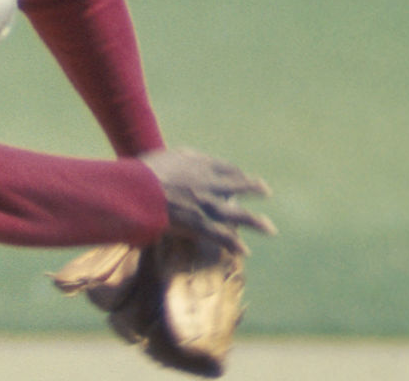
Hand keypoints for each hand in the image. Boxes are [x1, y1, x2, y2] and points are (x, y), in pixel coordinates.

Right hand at [139, 147, 276, 254]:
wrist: (138, 189)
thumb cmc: (147, 171)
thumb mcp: (168, 155)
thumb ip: (184, 157)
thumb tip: (192, 157)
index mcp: (201, 166)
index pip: (226, 168)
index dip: (237, 173)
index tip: (243, 176)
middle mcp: (209, 184)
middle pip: (238, 186)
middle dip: (254, 189)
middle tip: (266, 192)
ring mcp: (206, 204)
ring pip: (237, 214)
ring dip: (255, 222)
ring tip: (270, 228)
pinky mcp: (198, 223)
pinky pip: (220, 235)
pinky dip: (233, 244)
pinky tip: (244, 251)